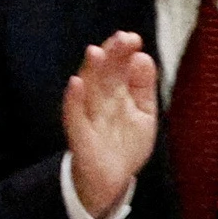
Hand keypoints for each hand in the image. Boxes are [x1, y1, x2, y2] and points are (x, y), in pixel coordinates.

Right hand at [56, 31, 157, 218]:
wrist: (111, 181)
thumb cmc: (125, 143)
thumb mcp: (143, 113)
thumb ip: (143, 87)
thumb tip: (143, 57)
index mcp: (115, 95)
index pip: (117, 68)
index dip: (123, 53)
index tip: (133, 37)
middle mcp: (100, 102)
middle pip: (103, 75)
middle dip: (111, 56)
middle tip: (122, 37)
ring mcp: (89, 117)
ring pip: (88, 91)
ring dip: (91, 71)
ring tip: (96, 50)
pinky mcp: (80, 136)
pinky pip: (74, 116)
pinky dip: (74, 100)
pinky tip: (76, 83)